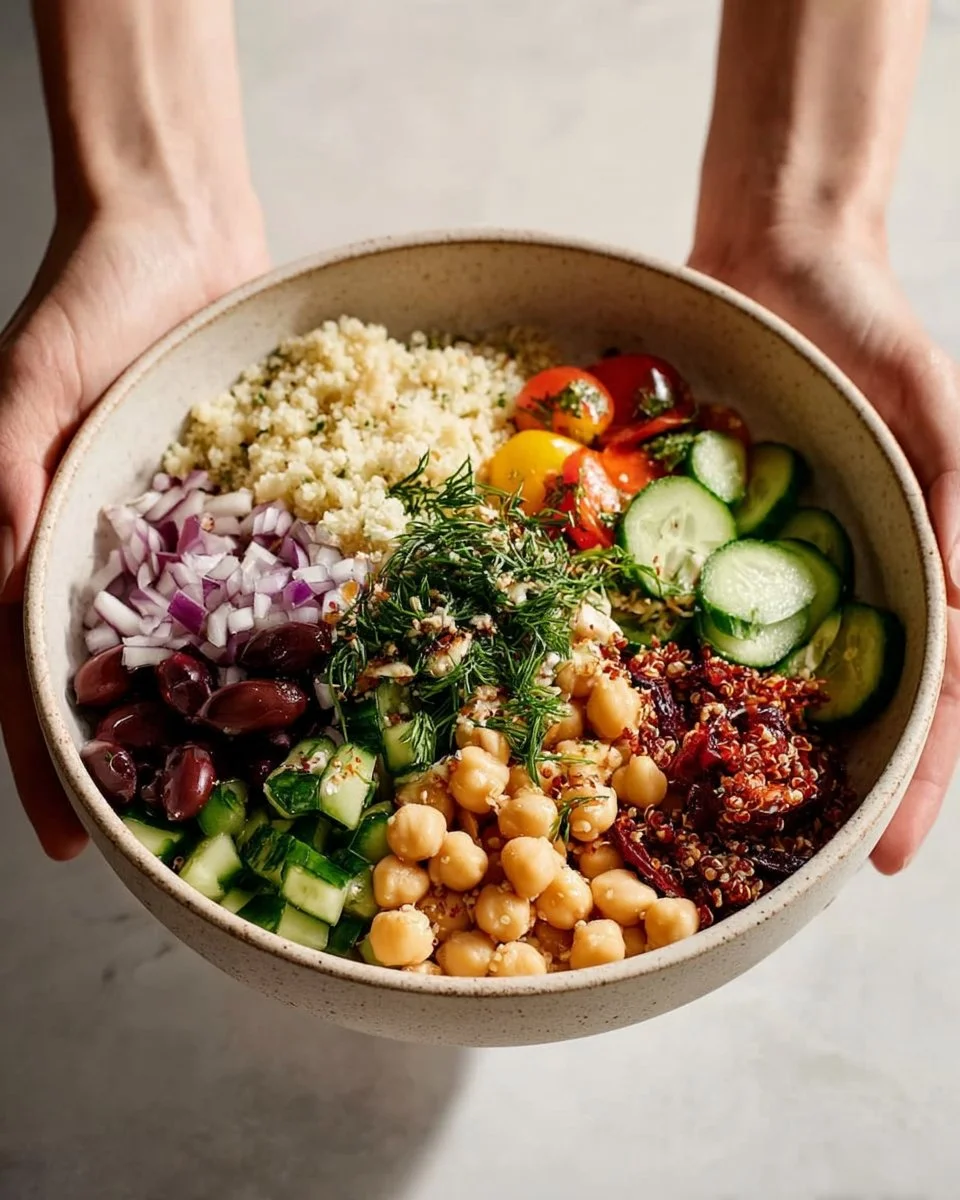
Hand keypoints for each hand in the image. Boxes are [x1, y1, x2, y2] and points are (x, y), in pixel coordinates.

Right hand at [0, 199, 268, 857]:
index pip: (33, 674)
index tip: (73, 841)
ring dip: (204, 722)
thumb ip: (3, 479)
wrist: (178, 233)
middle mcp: (110, 556)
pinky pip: (251, 587)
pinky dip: (266, 640)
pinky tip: (299, 689)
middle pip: (118, 683)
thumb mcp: (28, 385)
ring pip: (187, 651)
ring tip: (241, 794)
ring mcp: (178, 540)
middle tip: (169, 843)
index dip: (49, 760)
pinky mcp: (237, 510)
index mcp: (40, 542)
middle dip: (136, 764)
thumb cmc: (87, 299)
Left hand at [689, 223, 959, 871]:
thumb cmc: (872, 334)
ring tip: (706, 833)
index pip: (931, 700)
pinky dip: (671, 667)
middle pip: (842, 712)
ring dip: (743, 756)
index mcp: (913, 575)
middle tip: (785, 874)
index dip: (913, 783)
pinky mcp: (702, 541)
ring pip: (759, 681)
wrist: (775, 264)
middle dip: (821, 796)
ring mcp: (766, 572)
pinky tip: (640, 721)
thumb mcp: (939, 414)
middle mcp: (839, 589)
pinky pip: (685, 613)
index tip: (880, 861)